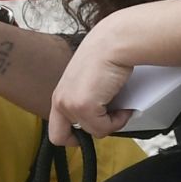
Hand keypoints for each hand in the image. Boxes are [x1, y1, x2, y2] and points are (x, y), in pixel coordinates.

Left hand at [48, 23, 133, 145]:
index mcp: (61, 94)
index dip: (72, 136)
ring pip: (93, 132)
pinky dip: (119, 120)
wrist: (115, 43)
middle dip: (88, 133)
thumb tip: (103, 119)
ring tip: (121, 106)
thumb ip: (88, 102)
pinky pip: (105, 128)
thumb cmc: (107, 56)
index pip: (55, 130)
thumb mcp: (90, 83)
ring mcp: (70, 105)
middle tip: (106, 123)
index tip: (90, 131)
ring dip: (111, 123)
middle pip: (62, 138)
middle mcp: (61, 100)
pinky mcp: (84, 107)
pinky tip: (125, 105)